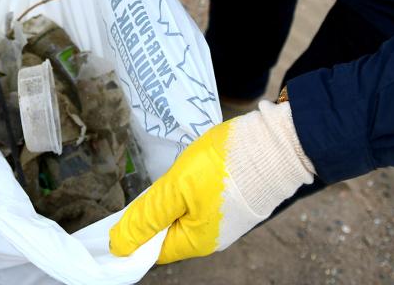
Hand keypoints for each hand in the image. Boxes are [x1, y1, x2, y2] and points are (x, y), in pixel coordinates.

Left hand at [109, 101, 313, 263]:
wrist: (278, 143)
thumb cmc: (227, 166)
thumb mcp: (177, 187)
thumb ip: (148, 216)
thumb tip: (119, 246)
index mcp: (196, 241)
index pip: (152, 249)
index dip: (132, 234)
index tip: (116, 214)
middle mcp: (212, 237)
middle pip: (167, 231)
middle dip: (153, 211)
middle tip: (151, 183)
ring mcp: (225, 219)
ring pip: (184, 213)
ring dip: (172, 196)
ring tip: (176, 173)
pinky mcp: (234, 200)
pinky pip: (201, 201)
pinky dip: (190, 189)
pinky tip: (193, 170)